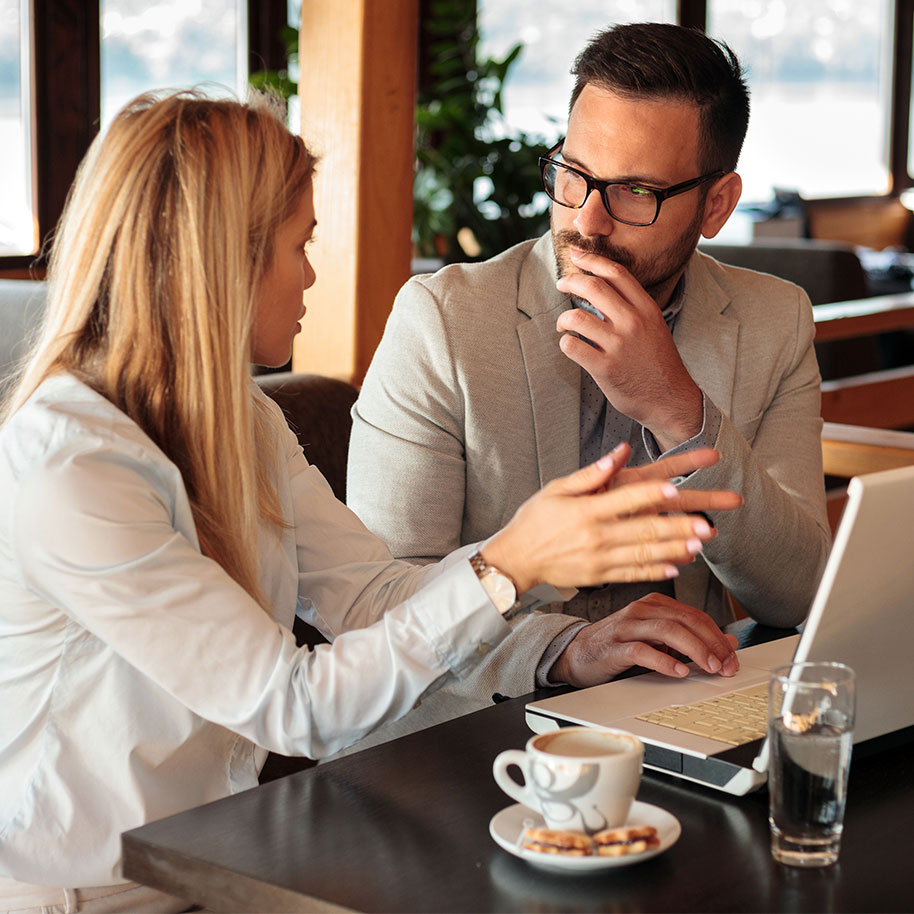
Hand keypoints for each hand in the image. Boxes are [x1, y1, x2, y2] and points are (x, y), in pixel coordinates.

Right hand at [481, 443, 740, 595]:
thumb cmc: (535, 519)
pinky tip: (677, 566)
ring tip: (701, 545)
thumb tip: (620, 452)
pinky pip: (633, 574)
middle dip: (679, 528)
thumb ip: (591, 473)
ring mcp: (599, 559)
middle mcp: (595, 536)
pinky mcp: (599, 576)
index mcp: (586, 510)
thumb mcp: (557, 489)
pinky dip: (655, 571)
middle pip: (644, 530)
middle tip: (707, 525)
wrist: (516, 559)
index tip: (675, 486)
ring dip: (675, 550)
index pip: (624, 499)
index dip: (650, 492)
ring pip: (645, 555)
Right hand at [550, 593, 740, 686]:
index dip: (718, 636)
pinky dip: (665, 661)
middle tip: (727, 665)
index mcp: (654, 604)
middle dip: (712, 643)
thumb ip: (688, 637)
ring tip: (711, 667)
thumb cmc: (617, 644)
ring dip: (695, 650)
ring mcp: (626, 626)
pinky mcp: (614, 647)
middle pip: (686, 620)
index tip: (732, 657)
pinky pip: (643, 650)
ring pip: (668, 630)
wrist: (576, 652)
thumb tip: (728, 643)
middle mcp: (641, 610)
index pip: (695, 615)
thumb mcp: (656, 638)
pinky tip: (679, 671)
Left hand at [555, 251, 701, 450]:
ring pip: (575, 318)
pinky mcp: (605, 368)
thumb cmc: (658, 362)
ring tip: (564, 326)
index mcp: (646, 309)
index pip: (616, 273)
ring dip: (563, 319)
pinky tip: (571, 345)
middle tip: (562, 284)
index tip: (576, 255)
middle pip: (593, 287)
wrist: (671, 399)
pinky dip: (565, 343)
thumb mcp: (654, 326)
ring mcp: (618, 346)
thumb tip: (601, 286)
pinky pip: (572, 346)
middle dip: (571, 281)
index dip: (592, 260)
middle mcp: (633, 323)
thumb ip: (632, 307)